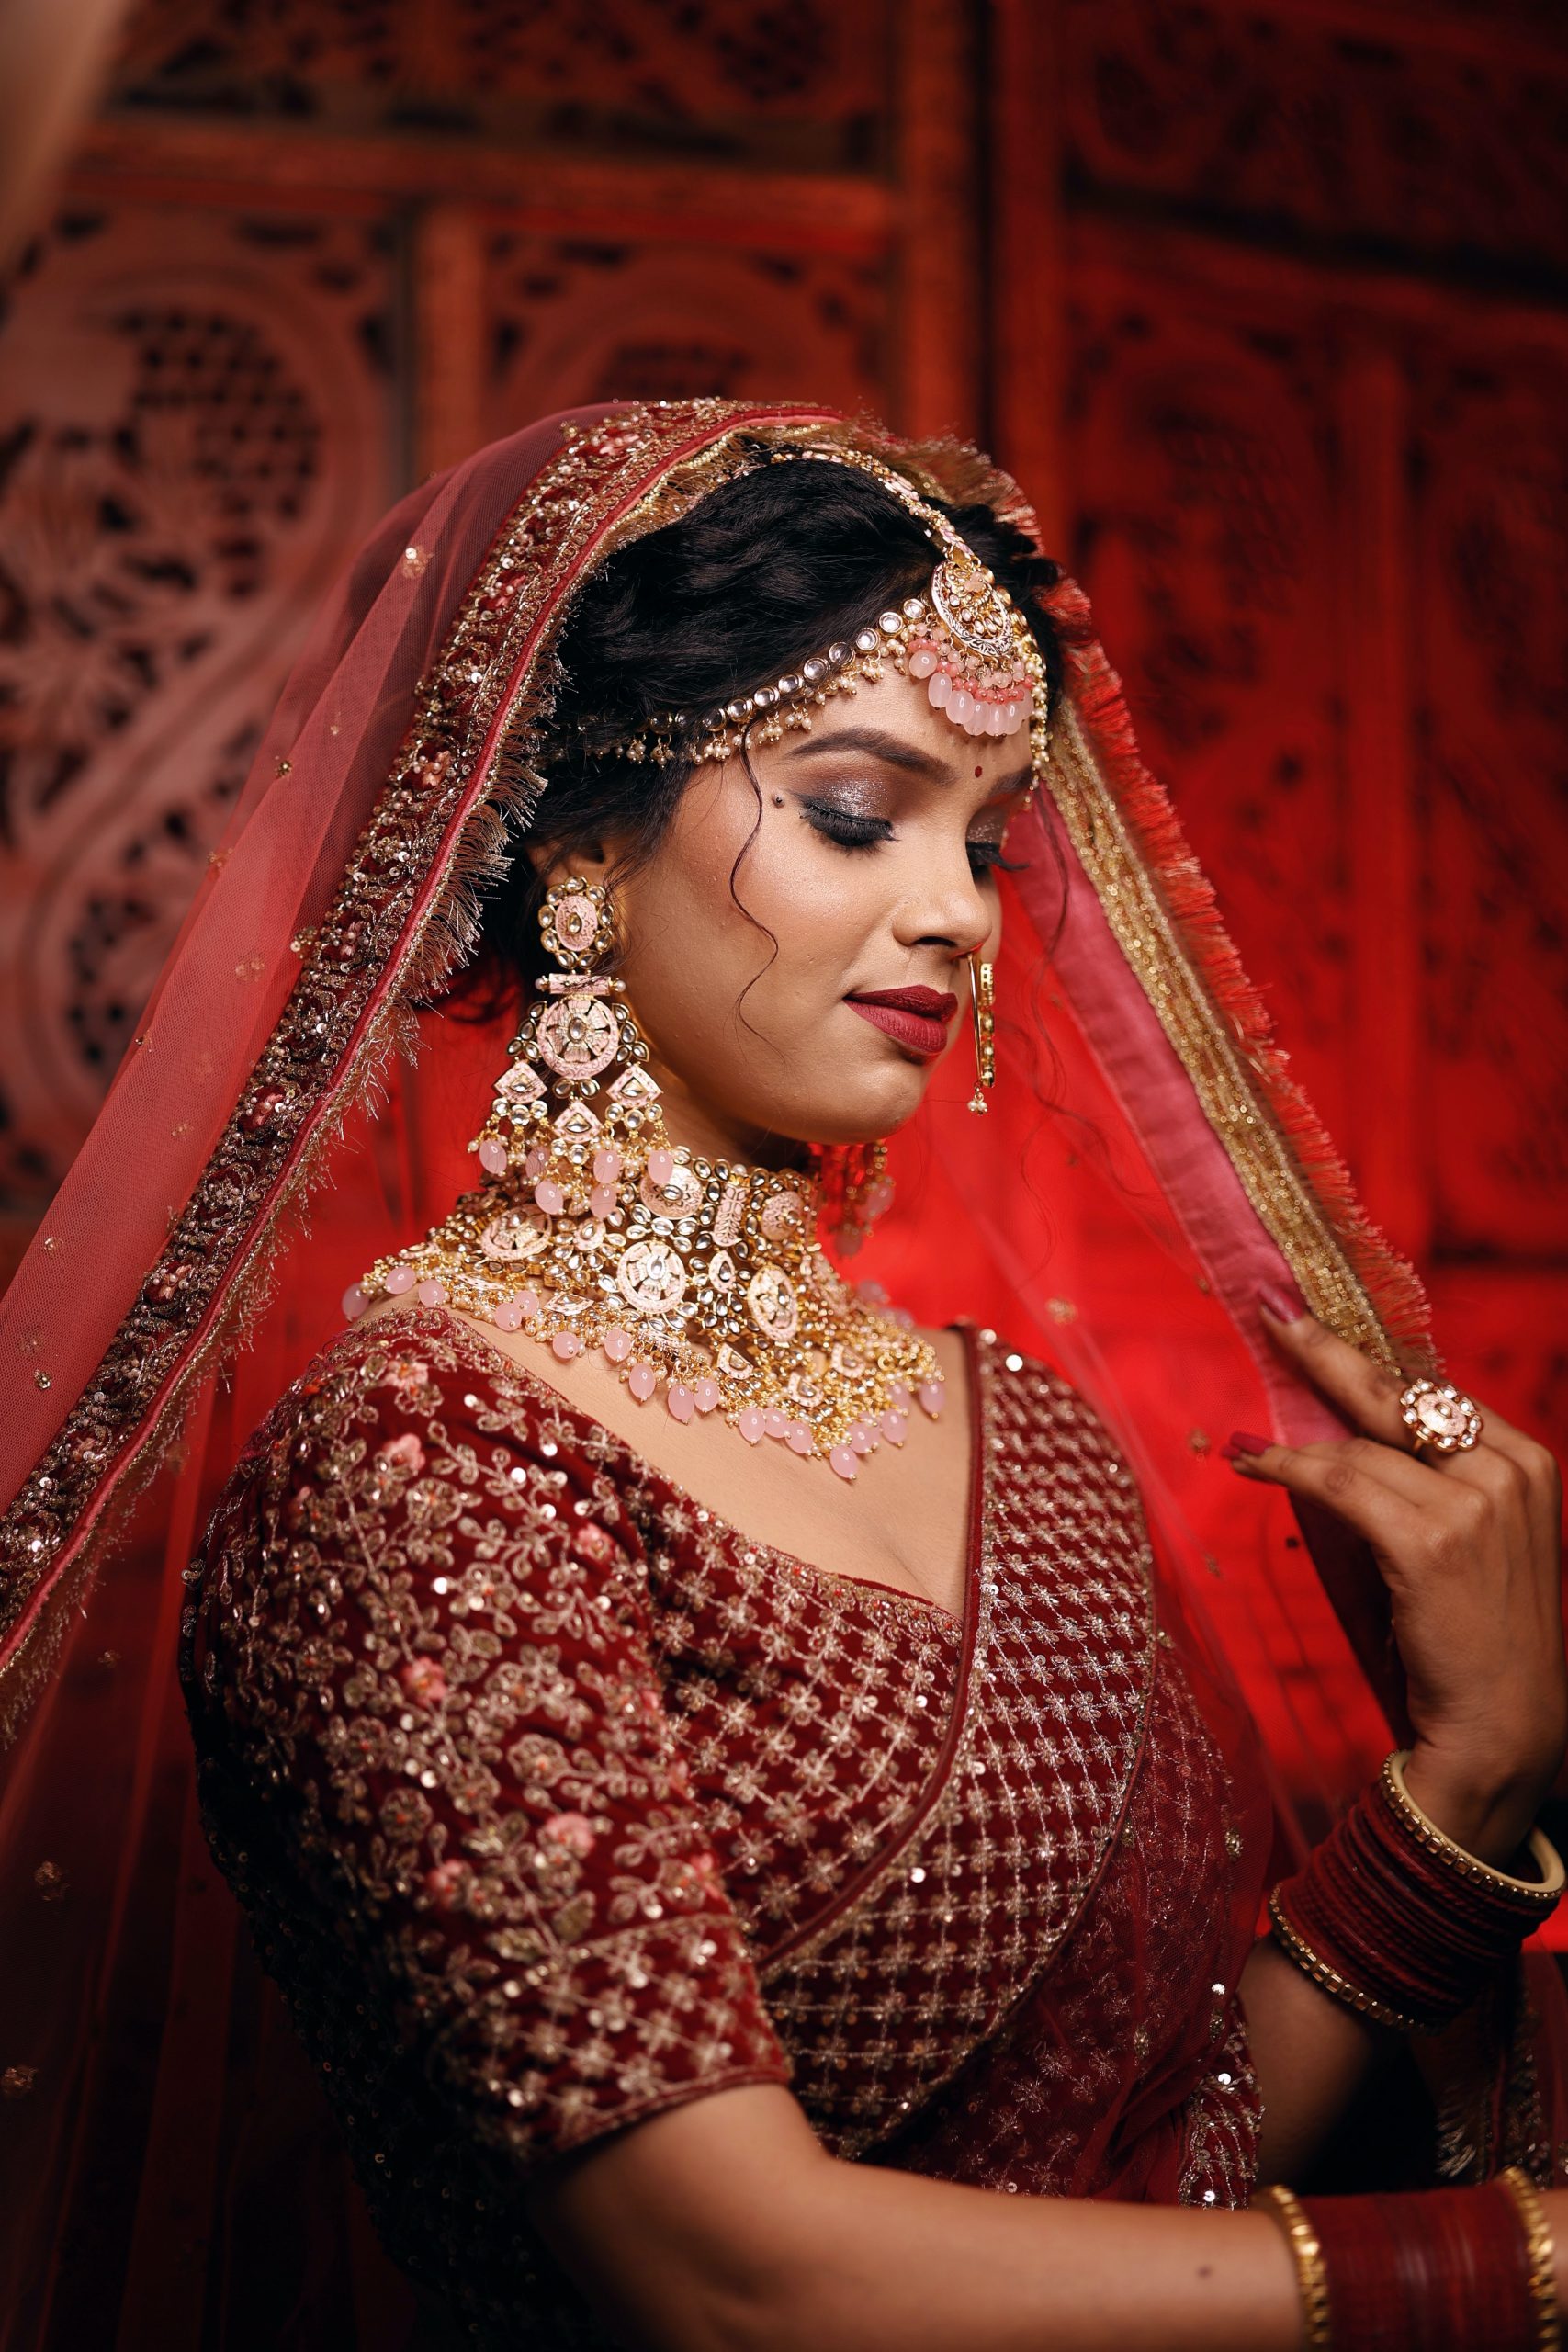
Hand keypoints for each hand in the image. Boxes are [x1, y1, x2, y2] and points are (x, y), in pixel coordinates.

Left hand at [1225, 1294, 1566, 1868]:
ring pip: (1358, 1446)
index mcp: (1524, 1461)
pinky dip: (1289, 1470)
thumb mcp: (1460, 1542)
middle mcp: (1508, 1470)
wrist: (1501, 1728)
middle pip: (1397, 1394)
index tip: (1316, 1326)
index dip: (1367, 1360)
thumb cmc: (1469, 1638)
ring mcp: (1475, 1503)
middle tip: (1273, 1314)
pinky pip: (1340, 1484)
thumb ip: (1417, 1482)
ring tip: (1243, 1443)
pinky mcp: (1432, 1541)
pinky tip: (1254, 1465)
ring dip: (1291, 1443)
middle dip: (1327, 1350)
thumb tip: (1332, 1427)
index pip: (1433, 1392)